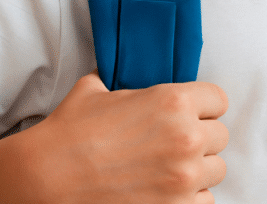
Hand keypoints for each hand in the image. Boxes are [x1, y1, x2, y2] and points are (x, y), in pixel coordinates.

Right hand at [20, 70, 229, 203]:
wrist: (46, 178)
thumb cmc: (69, 132)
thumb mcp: (97, 89)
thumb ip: (127, 82)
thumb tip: (128, 74)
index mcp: (173, 101)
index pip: (218, 100)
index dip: (202, 106)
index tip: (189, 113)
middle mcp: (186, 138)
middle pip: (220, 136)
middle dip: (199, 138)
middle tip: (171, 142)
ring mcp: (184, 178)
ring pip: (215, 171)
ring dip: (197, 169)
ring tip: (167, 168)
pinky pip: (204, 201)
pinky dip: (188, 197)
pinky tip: (163, 190)